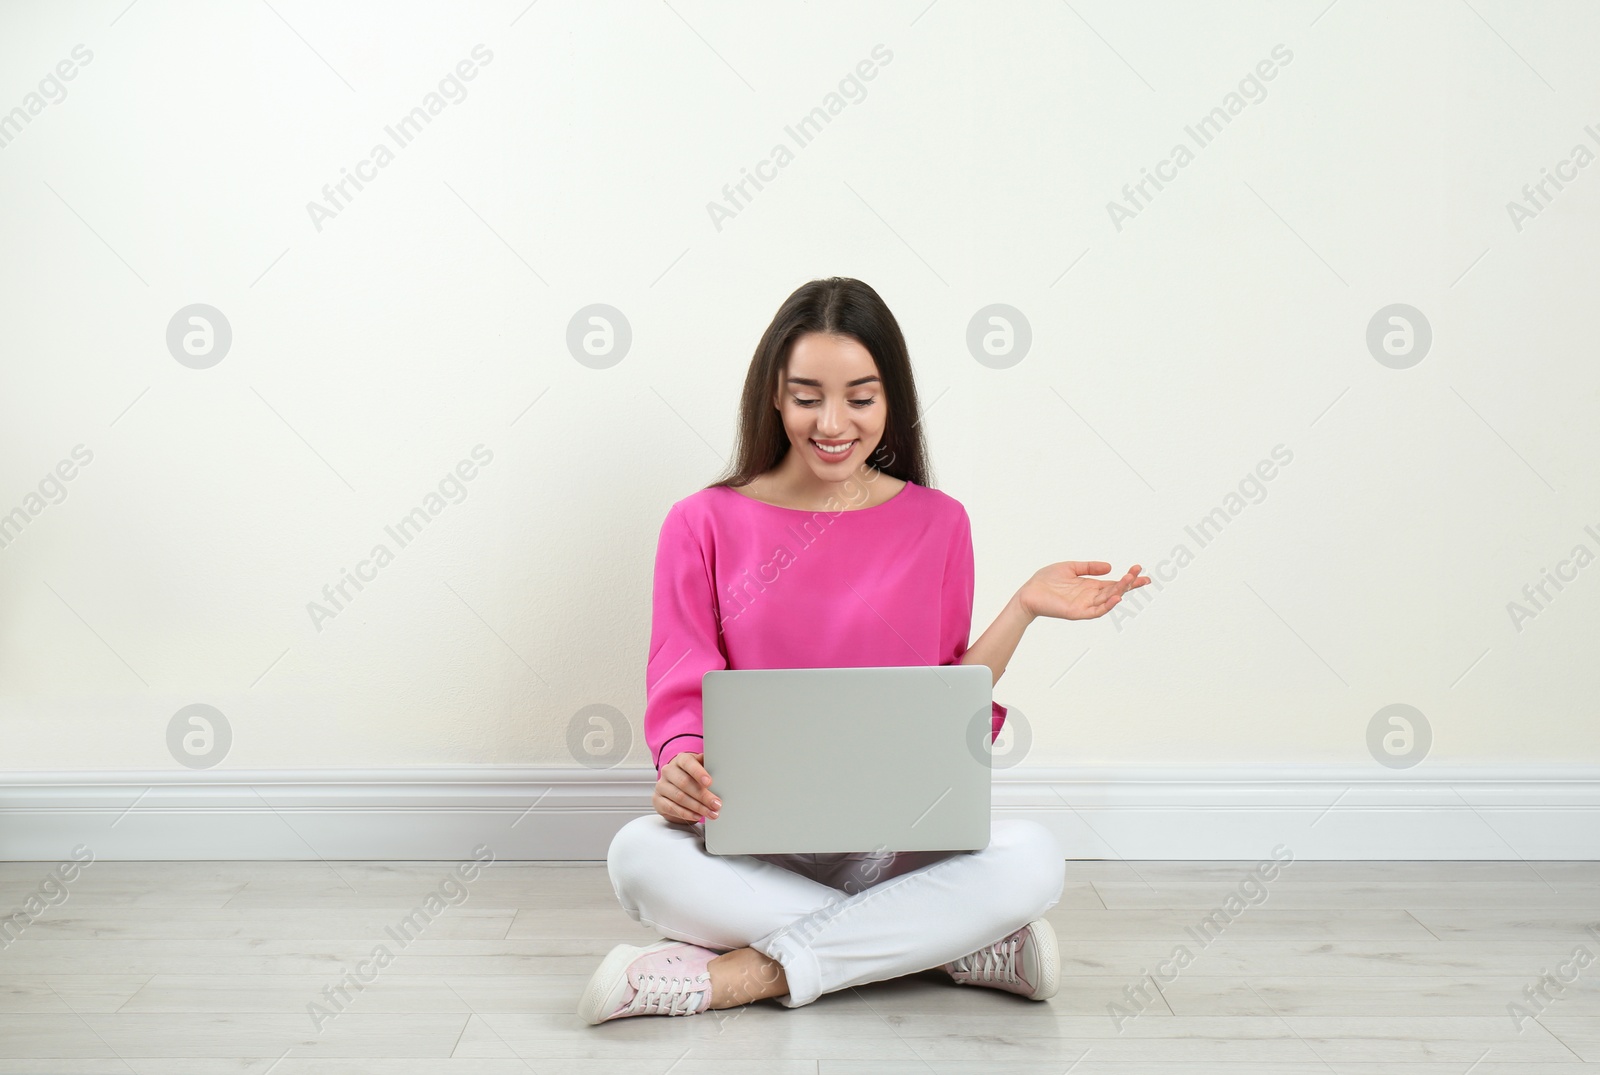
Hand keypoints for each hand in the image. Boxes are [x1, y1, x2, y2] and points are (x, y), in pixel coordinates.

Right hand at [654, 751, 720, 823]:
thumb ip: (709, 767)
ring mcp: (661, 786)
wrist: (676, 785)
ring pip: (679, 797)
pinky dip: (686, 814)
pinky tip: (697, 816)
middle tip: (716, 804)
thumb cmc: (692, 776)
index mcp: (681, 760)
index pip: (688, 763)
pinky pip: (671, 808)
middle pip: (685, 783)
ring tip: (711, 813)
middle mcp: (669, 771)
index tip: (709, 782)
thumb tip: (726, 768)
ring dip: (697, 807)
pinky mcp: (658, 800)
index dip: (698, 772)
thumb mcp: (701, 768)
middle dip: (703, 796)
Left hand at [1020, 561, 1149, 620]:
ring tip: (1129, 580)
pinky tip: (1116, 597)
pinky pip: (1096, 611)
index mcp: (1090, 586)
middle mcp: (1090, 596)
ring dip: (1120, 590)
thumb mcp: (1070, 567)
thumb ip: (1089, 567)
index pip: (1114, 583)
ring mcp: (1085, 605)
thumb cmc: (1046, 581)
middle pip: (1115, 590)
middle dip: (1129, 583)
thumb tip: (1109, 566)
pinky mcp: (1077, 613)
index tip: (1141, 571)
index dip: (1128, 578)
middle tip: (1141, 575)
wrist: (1029, 592)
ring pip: (1108, 599)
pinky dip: (1107, 605)